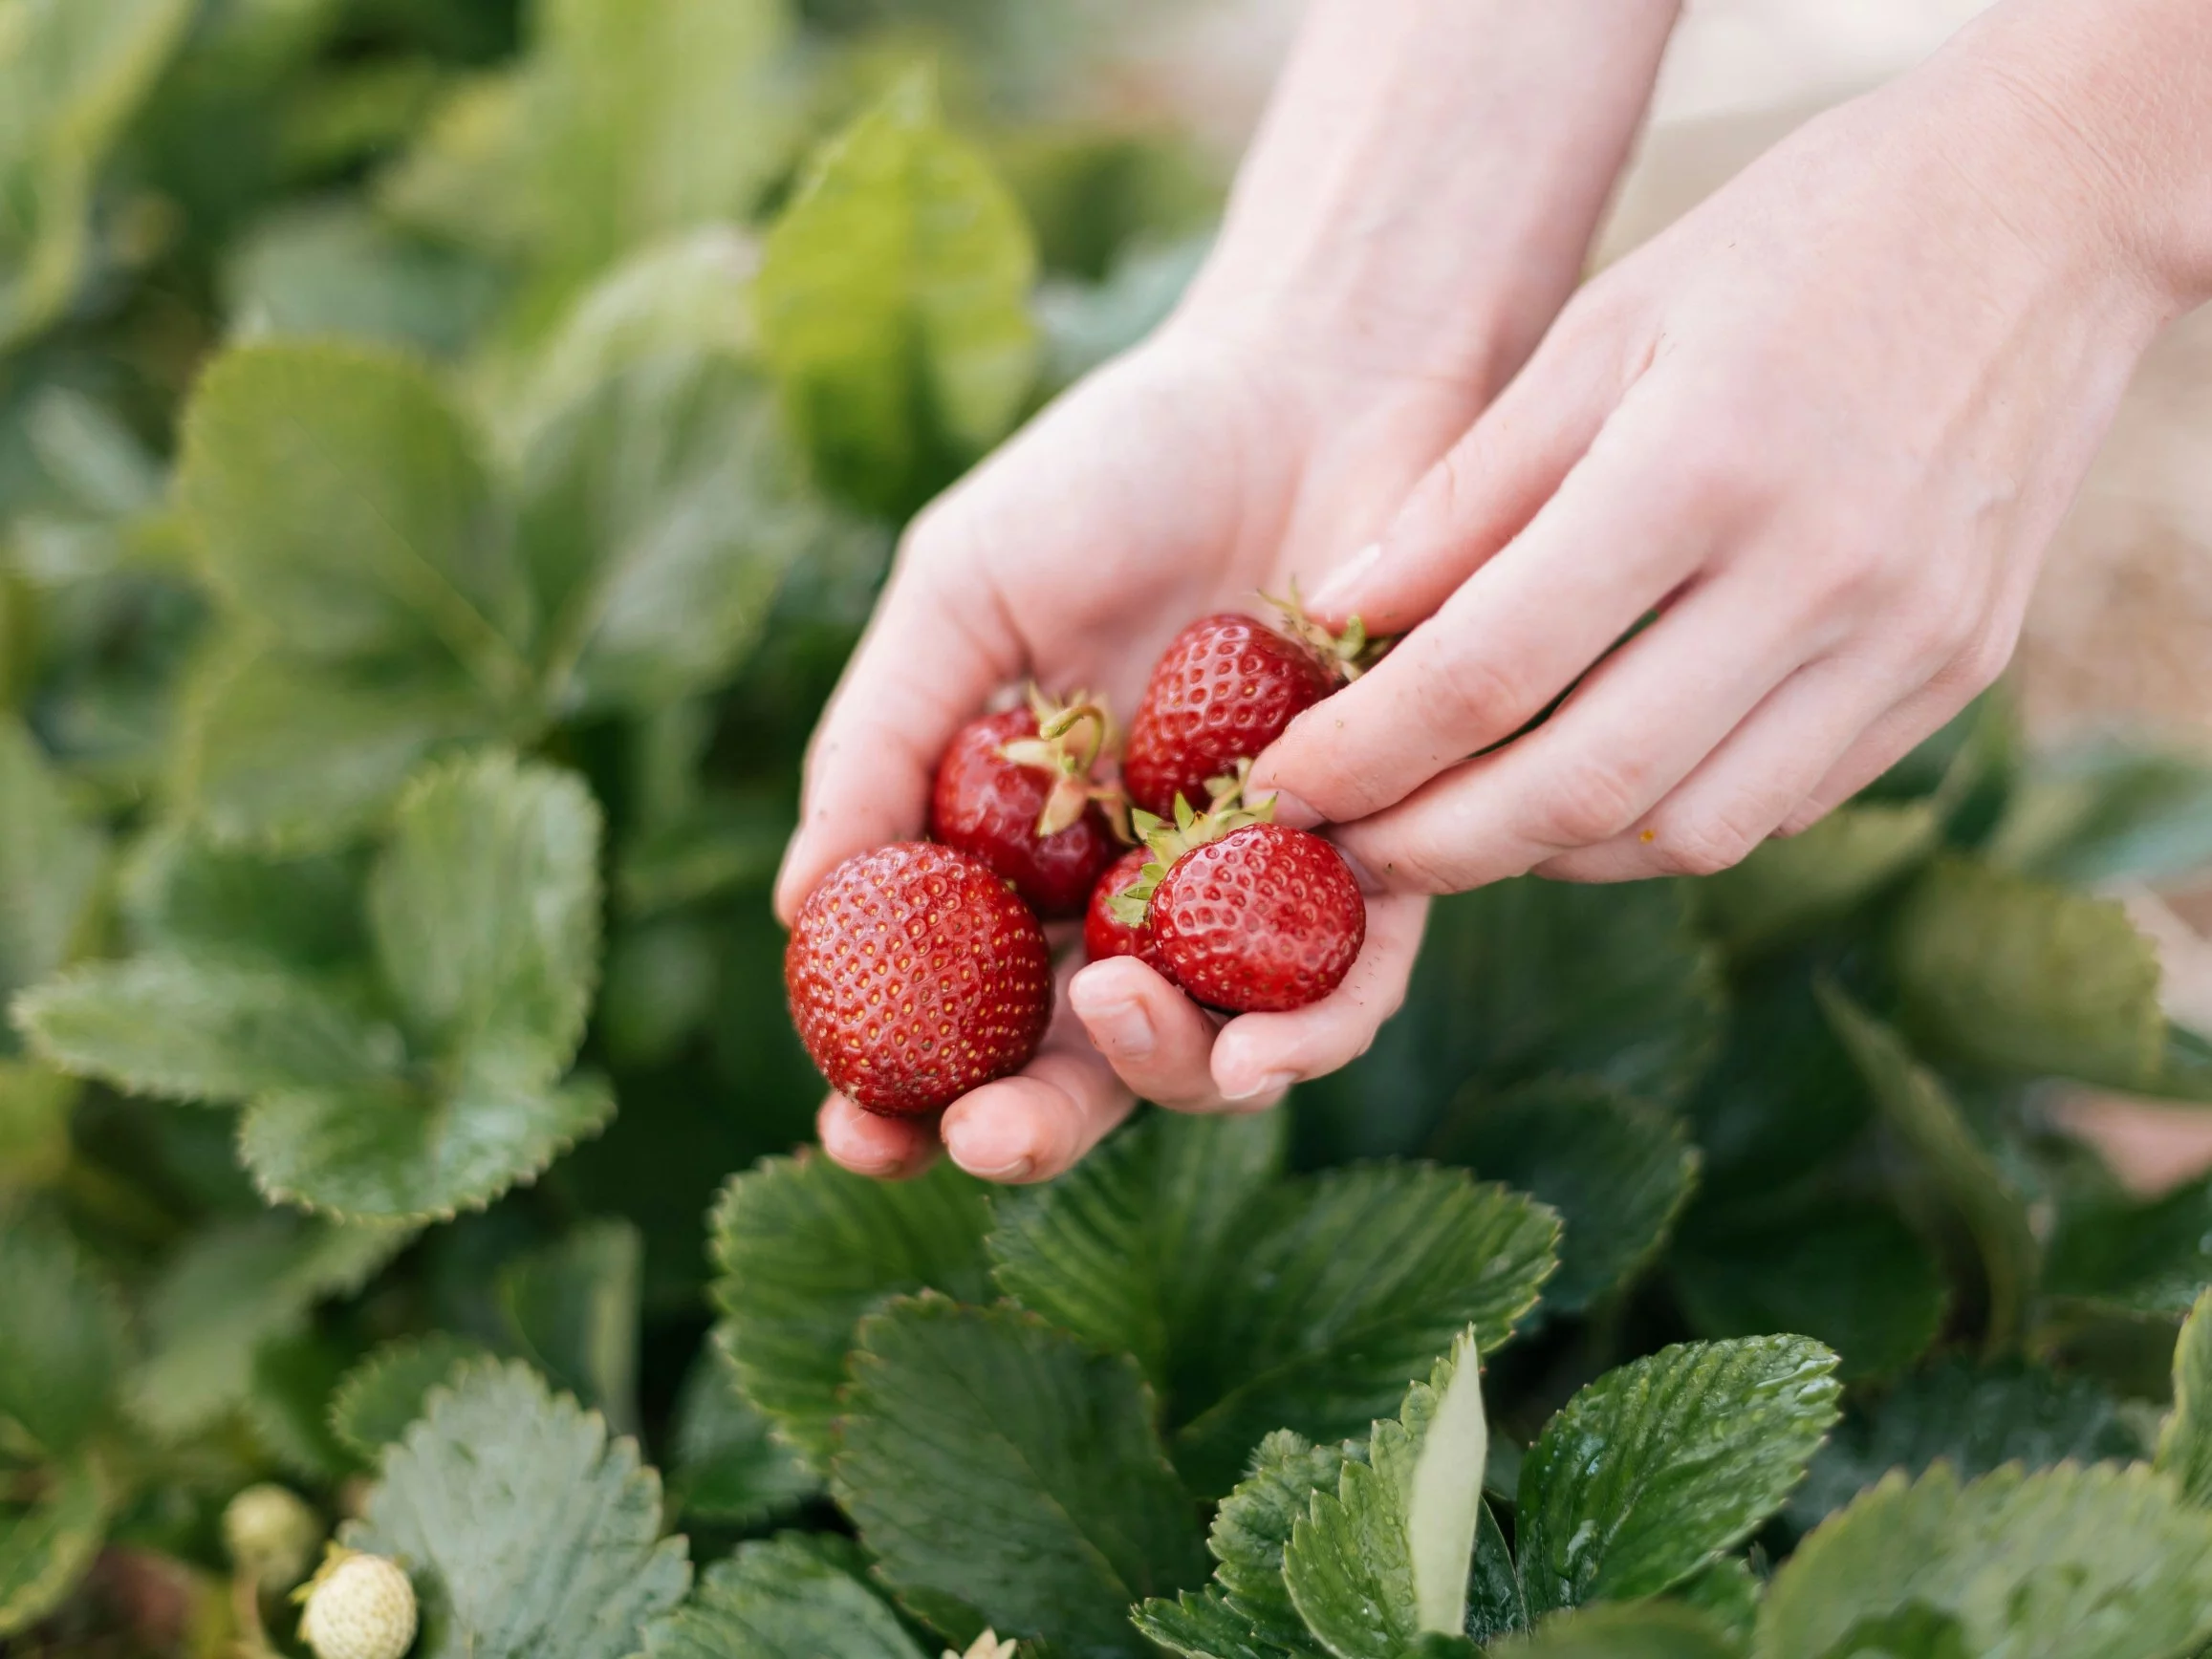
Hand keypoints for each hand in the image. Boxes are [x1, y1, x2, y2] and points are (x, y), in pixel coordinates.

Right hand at [773, 332, 1470, 1180]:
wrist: (1313, 377)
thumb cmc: (1119, 472)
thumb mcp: (961, 593)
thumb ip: (881, 743)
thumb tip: (797, 912)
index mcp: (1032, 844)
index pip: (961, 1001)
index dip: (902, 1085)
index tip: (853, 1128)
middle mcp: (1146, 888)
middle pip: (1087, 1057)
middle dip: (1030, 1126)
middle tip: (983, 1141)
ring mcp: (1263, 884)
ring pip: (1221, 1045)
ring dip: (1170, 1075)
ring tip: (1122, 1021)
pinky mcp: (1391, 850)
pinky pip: (1359, 979)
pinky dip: (1314, 1028)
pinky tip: (1267, 1045)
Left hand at [1252, 42, 2180, 894]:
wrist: (2049, 209)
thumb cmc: (1797, 243)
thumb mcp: (1606, 325)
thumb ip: (1469, 493)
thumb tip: (1336, 620)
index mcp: (1700, 469)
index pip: (1491, 671)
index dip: (1366, 751)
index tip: (1283, 783)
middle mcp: (1816, 577)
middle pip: (1584, 791)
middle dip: (1439, 847)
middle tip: (1352, 848)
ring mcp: (1903, 640)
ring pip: (1688, 833)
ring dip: (1551, 852)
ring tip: (1463, 818)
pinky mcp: (1954, 673)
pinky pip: (1782, 804)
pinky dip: (1664, 821)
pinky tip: (1595, 783)